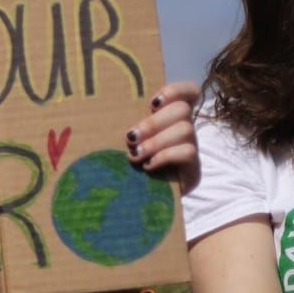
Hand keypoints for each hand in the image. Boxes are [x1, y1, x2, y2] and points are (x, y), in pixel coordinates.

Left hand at [128, 79, 199, 194]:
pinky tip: (148, 166)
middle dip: (153, 122)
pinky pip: (188, 152)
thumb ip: (127, 128)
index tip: (152, 103)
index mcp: (169, 118)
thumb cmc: (126, 167)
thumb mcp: (126, 143)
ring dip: (155, 141)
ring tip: (134, 155)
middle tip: (130, 137)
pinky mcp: (193, 168)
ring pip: (185, 129)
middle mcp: (184, 129)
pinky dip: (165, 156)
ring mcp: (191, 147)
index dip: (176, 91)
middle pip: (182, 110)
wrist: (139, 201)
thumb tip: (100, 115)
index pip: (189, 92)